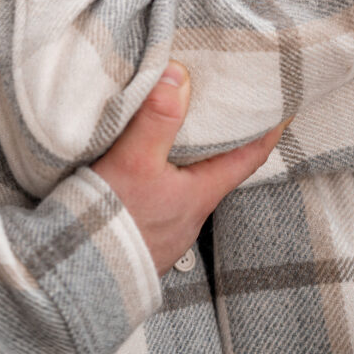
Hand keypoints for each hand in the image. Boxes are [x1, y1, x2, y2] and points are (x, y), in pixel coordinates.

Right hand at [92, 62, 283, 275]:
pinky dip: (163, 174)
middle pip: (219, 169)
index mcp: (199, 195)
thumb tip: (178, 75)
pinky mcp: (143, 235)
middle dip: (223, 139)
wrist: (72, 277)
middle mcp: (189, 215)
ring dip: (189, 157)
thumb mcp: (134, 162)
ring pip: (188, 183)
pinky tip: (144, 166)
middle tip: (225, 107)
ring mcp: (167, 229)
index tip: (282, 108)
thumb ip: (157, 118)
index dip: (267, 132)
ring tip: (181, 128)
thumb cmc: (109, 225)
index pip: (247, 158)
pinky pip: (163, 196)